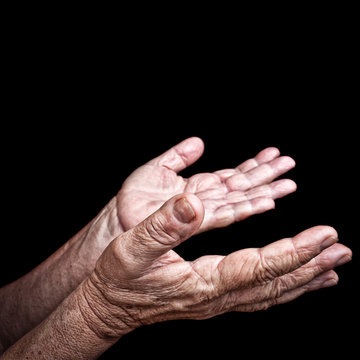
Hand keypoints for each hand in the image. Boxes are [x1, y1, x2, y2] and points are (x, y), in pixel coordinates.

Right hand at [81, 194, 351, 337]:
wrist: (108, 306)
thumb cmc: (119, 276)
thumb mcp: (133, 247)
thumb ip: (164, 226)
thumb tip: (192, 203)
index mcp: (202, 282)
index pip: (259, 266)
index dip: (294, 251)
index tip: (324, 234)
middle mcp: (216, 297)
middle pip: (274, 284)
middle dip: (311, 265)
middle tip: (342, 250)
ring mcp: (217, 302)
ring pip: (270, 294)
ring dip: (304, 279)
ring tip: (333, 268)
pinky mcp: (213, 299)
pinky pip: (258, 296)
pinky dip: (284, 287)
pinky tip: (297, 282)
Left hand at [116, 137, 295, 232]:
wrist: (120, 221)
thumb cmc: (134, 198)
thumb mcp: (157, 169)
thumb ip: (178, 156)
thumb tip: (199, 142)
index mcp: (199, 186)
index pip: (232, 174)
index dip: (254, 164)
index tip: (274, 155)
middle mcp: (206, 199)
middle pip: (241, 185)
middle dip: (266, 176)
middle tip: (290, 165)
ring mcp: (203, 210)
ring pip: (240, 198)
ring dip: (264, 190)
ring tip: (288, 182)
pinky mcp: (196, 221)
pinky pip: (226, 213)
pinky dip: (247, 207)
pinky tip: (265, 202)